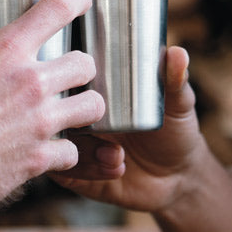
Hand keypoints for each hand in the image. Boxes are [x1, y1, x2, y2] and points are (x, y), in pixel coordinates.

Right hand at [0, 0, 105, 215]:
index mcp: (2, 53)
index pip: (55, 10)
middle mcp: (29, 83)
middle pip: (85, 63)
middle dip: (79, 68)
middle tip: (67, 76)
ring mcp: (39, 122)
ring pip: (93, 106)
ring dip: (83, 108)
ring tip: (70, 113)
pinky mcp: (39, 159)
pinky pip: (72, 151)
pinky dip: (62, 153)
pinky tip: (47, 153)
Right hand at [52, 46, 205, 213]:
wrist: (177, 179)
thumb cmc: (175, 132)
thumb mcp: (178, 104)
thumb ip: (176, 80)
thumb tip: (179, 53)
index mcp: (96, 90)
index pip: (68, 74)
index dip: (68, 73)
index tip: (86, 80)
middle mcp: (78, 114)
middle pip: (52, 106)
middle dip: (70, 112)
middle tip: (97, 119)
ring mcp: (74, 143)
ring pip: (55, 140)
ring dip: (85, 148)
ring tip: (117, 154)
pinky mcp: (73, 173)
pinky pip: (63, 170)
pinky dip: (88, 169)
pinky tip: (116, 167)